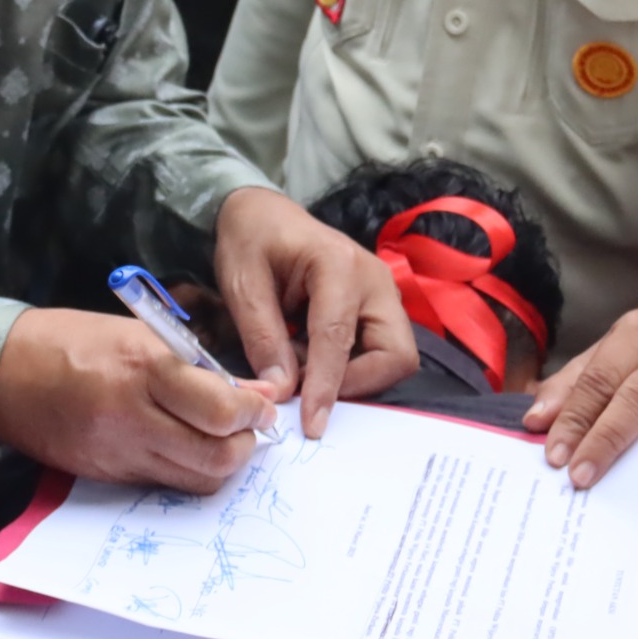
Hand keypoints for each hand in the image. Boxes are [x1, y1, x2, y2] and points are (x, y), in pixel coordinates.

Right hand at [0, 309, 276, 493]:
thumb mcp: (141, 333)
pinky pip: (165, 484)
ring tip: (221, 437)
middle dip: (246, 445)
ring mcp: (119, 453)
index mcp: (144, 368)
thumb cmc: (74, 340)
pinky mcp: (108, 476)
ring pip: (197, 480)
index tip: (263, 404)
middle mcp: (134, 417)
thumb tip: (254, 391)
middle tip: (249, 427)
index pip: (222, 410)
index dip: (255, 411)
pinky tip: (184, 445)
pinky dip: (186, 469)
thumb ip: (199, 366)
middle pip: (217, 457)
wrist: (5, 373)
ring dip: (222, 463)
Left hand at [213, 184, 416, 435]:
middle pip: (395, 355)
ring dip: (354, 378)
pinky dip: (352, 368)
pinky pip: (381, 352)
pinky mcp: (379, 307)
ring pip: (394, 358)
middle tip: (309, 394)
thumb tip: (280, 392)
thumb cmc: (250, 240)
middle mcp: (375, 280)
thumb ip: (262, 338)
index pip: (339, 339)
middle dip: (358, 385)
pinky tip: (310, 360)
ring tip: (302, 369)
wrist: (262, 213)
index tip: (312, 425)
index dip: (326, 387)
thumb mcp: (242, 285)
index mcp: (338, 264)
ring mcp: (383, 294)